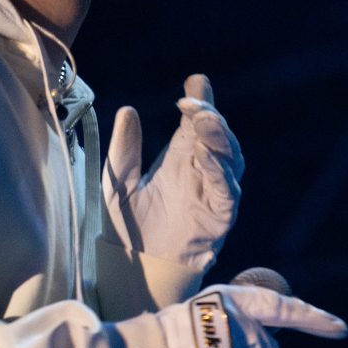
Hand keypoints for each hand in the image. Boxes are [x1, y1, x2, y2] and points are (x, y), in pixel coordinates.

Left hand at [102, 74, 243, 270]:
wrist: (132, 267)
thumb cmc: (128, 225)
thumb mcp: (118, 179)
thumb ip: (125, 147)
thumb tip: (128, 109)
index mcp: (180, 157)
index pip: (196, 123)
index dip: (200, 101)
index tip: (197, 80)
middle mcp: (201, 171)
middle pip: (217, 136)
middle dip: (209, 115)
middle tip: (194, 100)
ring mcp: (212, 193)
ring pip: (229, 159)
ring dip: (219, 138)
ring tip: (204, 120)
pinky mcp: (218, 218)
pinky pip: (226, 192)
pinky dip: (221, 173)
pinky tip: (208, 156)